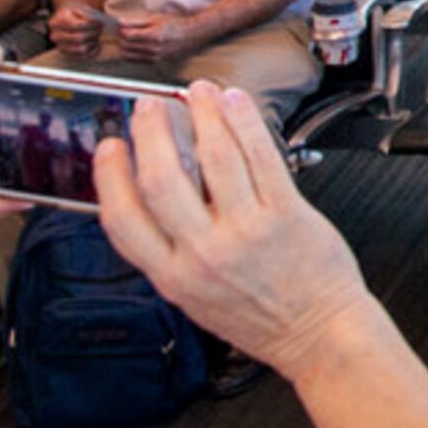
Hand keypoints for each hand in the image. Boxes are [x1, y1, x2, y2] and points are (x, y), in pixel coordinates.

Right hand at [47, 3, 106, 57]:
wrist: (68, 20)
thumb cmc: (77, 14)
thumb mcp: (79, 8)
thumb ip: (87, 13)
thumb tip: (93, 21)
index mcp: (55, 22)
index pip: (76, 26)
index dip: (91, 25)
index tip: (100, 22)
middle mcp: (55, 36)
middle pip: (80, 38)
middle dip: (94, 33)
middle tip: (101, 29)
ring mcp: (60, 47)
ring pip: (82, 48)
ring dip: (94, 42)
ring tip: (98, 35)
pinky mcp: (68, 55)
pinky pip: (84, 56)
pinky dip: (94, 51)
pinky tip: (97, 43)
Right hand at [94, 84, 374, 379]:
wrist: (319, 334)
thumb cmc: (261, 316)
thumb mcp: (194, 297)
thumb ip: (171, 252)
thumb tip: (153, 194)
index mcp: (173, 277)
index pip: (122, 220)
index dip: (109, 177)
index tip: (108, 148)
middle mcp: (205, 253)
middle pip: (162, 179)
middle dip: (151, 133)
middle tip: (150, 107)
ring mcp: (247, 231)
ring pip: (215, 158)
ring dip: (203, 115)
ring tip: (199, 93)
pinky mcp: (286, 214)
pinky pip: (262, 157)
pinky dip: (245, 123)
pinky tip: (236, 103)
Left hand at [113, 10, 199, 62]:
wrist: (191, 35)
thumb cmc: (175, 24)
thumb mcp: (156, 18)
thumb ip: (137, 21)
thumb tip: (120, 22)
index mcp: (153, 36)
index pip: (127, 35)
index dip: (120, 29)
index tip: (120, 25)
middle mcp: (152, 48)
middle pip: (125, 45)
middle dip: (120, 37)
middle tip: (122, 30)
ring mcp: (153, 56)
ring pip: (127, 54)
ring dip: (123, 46)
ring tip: (127, 38)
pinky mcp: (154, 61)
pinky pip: (134, 60)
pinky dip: (130, 53)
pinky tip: (133, 46)